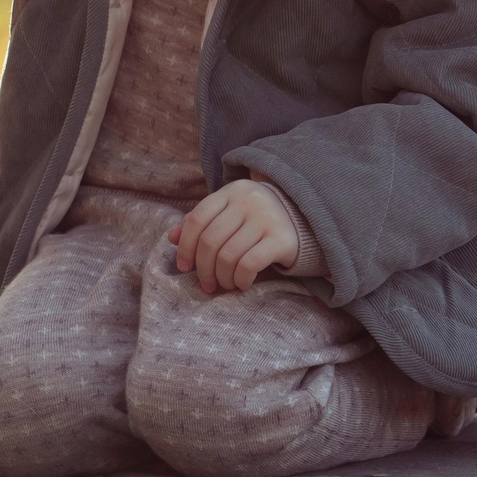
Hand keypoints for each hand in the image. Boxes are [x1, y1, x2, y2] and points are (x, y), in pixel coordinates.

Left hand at [170, 179, 298, 295]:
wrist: (304, 219)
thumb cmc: (257, 219)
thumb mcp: (229, 215)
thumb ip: (202, 224)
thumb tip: (172, 237)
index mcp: (231, 191)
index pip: (197, 219)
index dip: (185, 246)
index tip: (183, 266)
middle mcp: (248, 201)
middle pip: (210, 240)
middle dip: (203, 268)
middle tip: (205, 284)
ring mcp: (266, 218)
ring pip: (228, 255)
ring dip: (222, 277)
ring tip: (225, 285)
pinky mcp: (282, 238)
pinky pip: (250, 264)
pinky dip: (241, 279)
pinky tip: (242, 284)